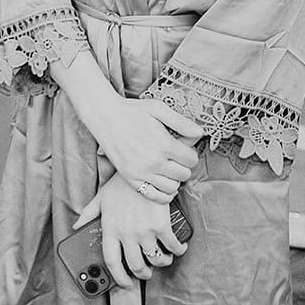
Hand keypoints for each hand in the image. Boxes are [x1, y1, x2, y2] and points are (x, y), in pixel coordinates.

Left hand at [74, 174, 187, 288]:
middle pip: (135, 265)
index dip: (118, 277)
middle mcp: (126, 233)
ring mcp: (144, 231)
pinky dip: (177, 251)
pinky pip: (172, 247)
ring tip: (164, 258)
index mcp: (110, 228)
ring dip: (162, 263)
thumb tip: (76, 226)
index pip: (111, 261)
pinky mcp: (161, 225)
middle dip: (143, 274)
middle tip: (147, 272)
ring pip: (155, 260)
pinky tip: (179, 247)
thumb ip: (89, 213)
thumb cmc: (122, 184)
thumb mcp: (102, 198)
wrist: (143, 168)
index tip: (126, 283)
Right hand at [81, 94, 200, 200]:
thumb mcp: (159, 109)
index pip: (192, 160)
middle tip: (173, 156)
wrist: (104, 116)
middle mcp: (155, 162)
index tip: (181, 147)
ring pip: (172, 187)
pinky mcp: (131, 179)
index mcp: (165, 144)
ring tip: (166, 168)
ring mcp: (142, 172)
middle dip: (182, 165)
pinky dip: (162, 193)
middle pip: (184, 174)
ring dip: (173, 179)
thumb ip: (182, 122)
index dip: (189, 153)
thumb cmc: (132, 111)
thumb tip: (200, 134)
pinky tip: (161, 182)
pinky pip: (154, 196)